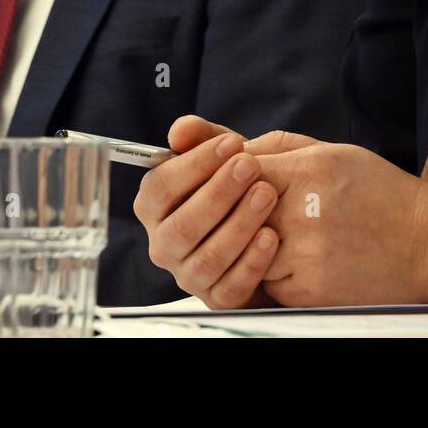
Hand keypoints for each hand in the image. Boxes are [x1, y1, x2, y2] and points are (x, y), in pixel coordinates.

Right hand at [133, 114, 313, 307]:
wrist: (268, 225)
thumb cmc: (236, 186)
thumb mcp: (223, 156)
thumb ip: (203, 138)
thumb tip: (180, 130)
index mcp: (156, 207)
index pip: (159, 187)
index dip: (194, 163)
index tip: (231, 143)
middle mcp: (164, 243)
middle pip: (181, 225)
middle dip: (219, 193)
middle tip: (251, 166)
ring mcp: (188, 274)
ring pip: (207, 257)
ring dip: (238, 224)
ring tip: (266, 194)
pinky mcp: (216, 298)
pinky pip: (231, 286)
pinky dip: (252, 262)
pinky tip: (272, 236)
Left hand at [246, 135, 427, 306]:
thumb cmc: (381, 193)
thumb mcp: (335, 153)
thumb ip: (280, 147)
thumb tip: (231, 150)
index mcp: (310, 170)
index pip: (241, 168)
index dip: (233, 173)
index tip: (238, 177)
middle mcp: (304, 213)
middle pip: (238, 210)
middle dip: (238, 208)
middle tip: (254, 208)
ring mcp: (305, 257)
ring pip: (247, 248)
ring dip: (253, 242)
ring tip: (283, 233)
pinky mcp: (308, 293)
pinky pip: (267, 281)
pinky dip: (274, 271)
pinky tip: (300, 258)